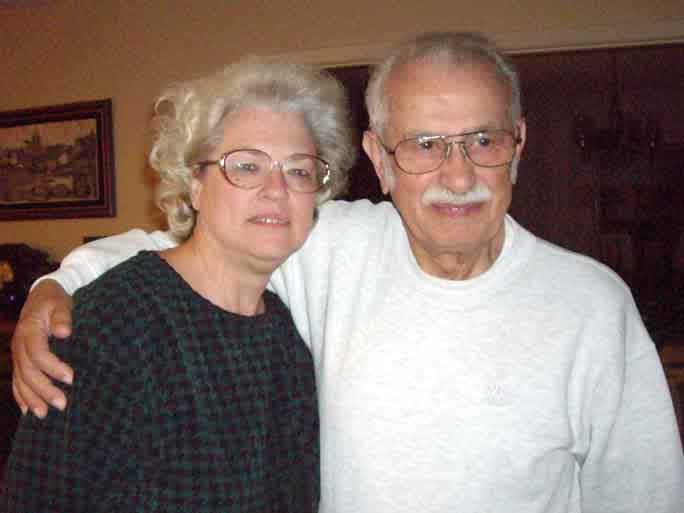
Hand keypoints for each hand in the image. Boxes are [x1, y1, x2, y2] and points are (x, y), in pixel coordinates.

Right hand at [11, 279, 73, 417]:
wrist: (42, 294)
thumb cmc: (55, 299)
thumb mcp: (60, 302)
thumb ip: (62, 316)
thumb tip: (64, 332)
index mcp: (29, 331)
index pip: (38, 354)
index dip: (53, 368)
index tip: (71, 378)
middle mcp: (19, 344)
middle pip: (28, 372)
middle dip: (44, 390)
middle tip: (62, 404)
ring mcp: (17, 353)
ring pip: (20, 380)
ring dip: (31, 398)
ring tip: (44, 414)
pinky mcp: (19, 358)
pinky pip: (16, 380)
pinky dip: (21, 396)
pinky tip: (28, 410)